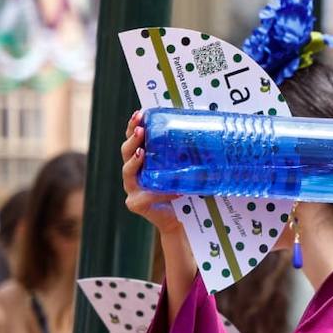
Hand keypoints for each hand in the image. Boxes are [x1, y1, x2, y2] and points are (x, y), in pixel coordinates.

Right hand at [122, 111, 183, 236]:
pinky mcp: (136, 203)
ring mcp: (132, 188)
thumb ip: (187, 155)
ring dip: (134, 160)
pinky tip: (173, 191)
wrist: (181, 219)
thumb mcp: (184, 169)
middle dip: (132, 138)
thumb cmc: (183, 190)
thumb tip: (206, 131)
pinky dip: (158, 193)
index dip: (133, 125)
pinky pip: (145, 195)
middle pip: (126, 151)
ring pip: (128, 171)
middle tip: (141, 129)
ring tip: (142, 152)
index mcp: (142, 160)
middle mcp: (133, 172)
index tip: (140, 113)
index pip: (134, 139)